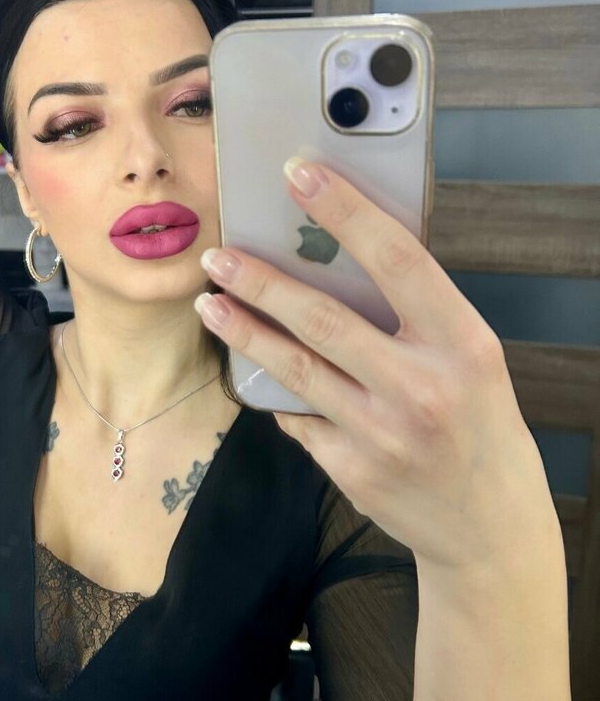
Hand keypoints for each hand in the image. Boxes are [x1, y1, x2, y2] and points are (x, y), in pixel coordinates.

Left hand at [194, 155, 555, 570]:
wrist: (490, 527)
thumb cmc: (481, 425)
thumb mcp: (471, 360)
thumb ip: (416, 316)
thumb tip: (336, 263)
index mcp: (462, 343)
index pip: (397, 259)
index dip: (343, 211)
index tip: (298, 174)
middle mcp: (421, 387)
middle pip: (323, 318)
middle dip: (261, 281)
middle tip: (219, 256)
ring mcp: (381, 434)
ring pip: (294, 369)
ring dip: (244, 331)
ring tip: (210, 303)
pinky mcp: (350, 469)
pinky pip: (298, 416)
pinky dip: (278, 391)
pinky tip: (260, 373)